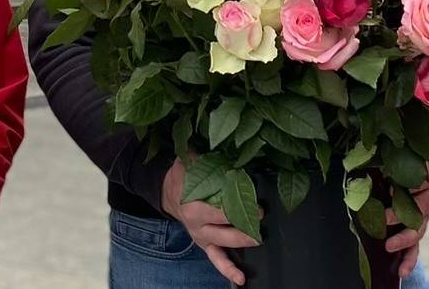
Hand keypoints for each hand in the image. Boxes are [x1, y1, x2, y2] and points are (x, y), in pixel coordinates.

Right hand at [161, 159, 258, 285]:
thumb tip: (227, 152)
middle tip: (259, 218)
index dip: (238, 207)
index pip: (219, 210)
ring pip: (224, 245)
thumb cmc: (182, 175)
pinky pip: (216, 260)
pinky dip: (228, 270)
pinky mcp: (205, 244)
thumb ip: (204, 157)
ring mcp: (202, 237)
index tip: (255, 204)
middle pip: (224, 229)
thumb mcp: (189, 160)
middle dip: (244, 225)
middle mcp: (197, 226)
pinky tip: (241, 279)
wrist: (168, 192)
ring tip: (257, 240)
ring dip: (241, 242)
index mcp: (192, 207)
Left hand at [384, 164, 428, 276]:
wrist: (390, 169)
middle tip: (384, 220)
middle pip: (423, 209)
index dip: (413, 184)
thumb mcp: (384, 156)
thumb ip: (380, 157)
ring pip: (419, 230)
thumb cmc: (388, 160)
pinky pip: (415, 247)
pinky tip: (402, 271)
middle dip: (402, 215)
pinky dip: (409, 260)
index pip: (428, 179)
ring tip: (389, 247)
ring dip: (404, 240)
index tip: (393, 187)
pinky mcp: (415, 231)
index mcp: (428, 173)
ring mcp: (424, 216)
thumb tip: (362, 159)